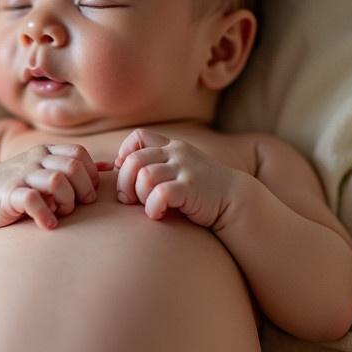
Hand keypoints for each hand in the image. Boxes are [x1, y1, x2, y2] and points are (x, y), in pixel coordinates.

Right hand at [0, 144, 100, 229]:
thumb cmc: (22, 185)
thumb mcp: (48, 170)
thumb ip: (77, 167)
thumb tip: (110, 166)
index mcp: (47, 152)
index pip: (79, 154)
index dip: (90, 174)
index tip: (87, 192)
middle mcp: (36, 159)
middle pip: (73, 167)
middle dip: (83, 190)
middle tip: (79, 205)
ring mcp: (23, 175)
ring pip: (57, 181)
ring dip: (66, 202)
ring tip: (61, 213)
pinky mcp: (10, 194)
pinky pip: (33, 200)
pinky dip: (45, 215)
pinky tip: (48, 224)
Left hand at [114, 129, 237, 228]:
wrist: (234, 200)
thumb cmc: (199, 191)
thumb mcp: (178, 170)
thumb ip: (155, 167)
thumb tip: (118, 168)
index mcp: (171, 147)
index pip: (138, 137)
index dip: (124, 155)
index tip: (128, 175)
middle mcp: (176, 153)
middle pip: (133, 161)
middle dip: (124, 183)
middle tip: (129, 199)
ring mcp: (184, 169)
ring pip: (144, 177)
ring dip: (139, 196)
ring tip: (149, 207)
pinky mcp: (191, 187)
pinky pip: (160, 194)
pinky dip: (153, 207)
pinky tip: (158, 214)